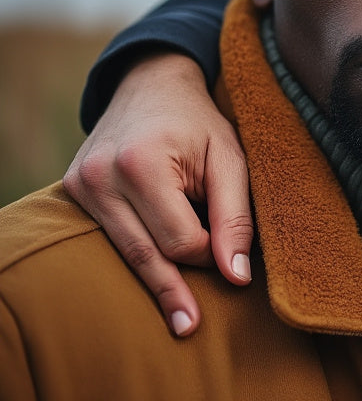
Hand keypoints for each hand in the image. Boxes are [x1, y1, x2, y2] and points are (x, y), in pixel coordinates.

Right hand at [63, 52, 252, 336]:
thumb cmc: (199, 121)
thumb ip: (235, 216)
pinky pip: (109, 236)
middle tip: (192, 326)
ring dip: (156, 276)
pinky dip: (135, 251)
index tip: (228, 247)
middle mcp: (102, 177)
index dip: (209, 251)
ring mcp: (82, 185)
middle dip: (176, 284)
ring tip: (179, 316)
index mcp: (143, 164)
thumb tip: (236, 276)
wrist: (152, 84)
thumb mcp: (230, 157)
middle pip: (146, 253)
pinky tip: (155, 272)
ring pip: (125, 251)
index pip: (179, 240)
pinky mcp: (74, 191)